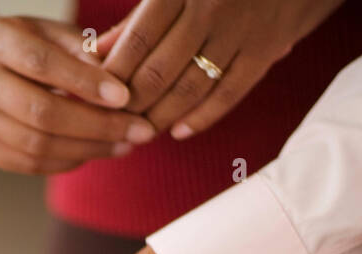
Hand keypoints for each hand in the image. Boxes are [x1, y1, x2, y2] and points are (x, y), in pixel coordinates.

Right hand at [0, 16, 156, 174]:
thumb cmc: (23, 45)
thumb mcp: (49, 33)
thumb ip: (81, 52)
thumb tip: (119, 84)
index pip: (42, 66)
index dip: (86, 84)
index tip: (126, 98)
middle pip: (41, 113)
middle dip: (97, 125)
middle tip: (138, 131)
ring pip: (38, 145)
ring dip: (88, 148)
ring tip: (124, 145)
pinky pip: (31, 164)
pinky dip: (68, 160)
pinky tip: (94, 152)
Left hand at [100, 0, 343, 138]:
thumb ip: (138, 18)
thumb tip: (97, 53)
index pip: (137, 40)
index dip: (113, 75)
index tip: (96, 96)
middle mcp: (210, 8)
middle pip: (159, 70)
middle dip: (132, 104)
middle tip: (113, 123)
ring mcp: (239, 30)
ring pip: (190, 88)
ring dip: (160, 116)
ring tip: (140, 132)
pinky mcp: (265, 50)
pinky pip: (228, 93)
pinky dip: (200, 117)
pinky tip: (178, 131)